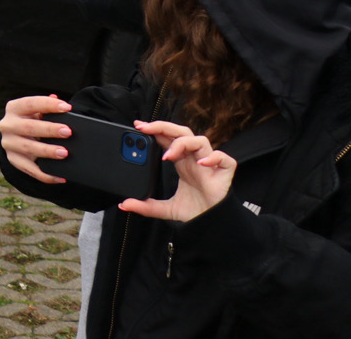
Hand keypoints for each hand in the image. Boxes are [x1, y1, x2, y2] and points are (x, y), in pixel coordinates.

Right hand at [0, 94, 74, 182]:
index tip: (67, 107)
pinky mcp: (13, 160)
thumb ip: (46, 106)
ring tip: (64, 153)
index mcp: (13, 108)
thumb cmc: (32, 120)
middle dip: (49, 129)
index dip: (48, 105)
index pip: (30, 103)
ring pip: (28, 148)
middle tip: (68, 132)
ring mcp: (9, 143)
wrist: (16, 137)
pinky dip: (45, 175)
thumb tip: (56, 98)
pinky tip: (60, 177)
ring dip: (47, 151)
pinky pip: (29, 169)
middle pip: (28, 127)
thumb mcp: (36, 111)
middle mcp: (7, 125)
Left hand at [118, 121, 236, 222]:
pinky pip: (225, 159)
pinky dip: (214, 157)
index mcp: (181, 163)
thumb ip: (145, 206)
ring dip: (183, 143)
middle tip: (145, 128)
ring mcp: (209, 165)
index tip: (138, 126)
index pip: (167, 138)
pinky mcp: (224, 174)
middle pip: (181, 132)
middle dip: (163, 127)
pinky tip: (201, 163)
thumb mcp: (164, 208)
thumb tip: (125, 204)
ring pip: (200, 140)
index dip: (155, 130)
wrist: (211, 224)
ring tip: (169, 154)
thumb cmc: (194, 211)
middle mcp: (194, 160)